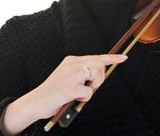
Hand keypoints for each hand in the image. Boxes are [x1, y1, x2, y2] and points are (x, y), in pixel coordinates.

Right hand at [0, 54, 126, 134]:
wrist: (36, 102)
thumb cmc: (54, 92)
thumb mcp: (69, 78)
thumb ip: (83, 74)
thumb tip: (100, 76)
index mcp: (72, 61)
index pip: (96, 57)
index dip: (112, 58)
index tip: (124, 57)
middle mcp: (72, 64)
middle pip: (99, 67)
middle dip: (99, 79)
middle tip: (89, 87)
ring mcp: (71, 75)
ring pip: (95, 79)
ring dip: (90, 89)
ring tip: (76, 93)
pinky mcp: (69, 88)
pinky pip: (89, 93)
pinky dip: (83, 99)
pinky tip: (72, 98)